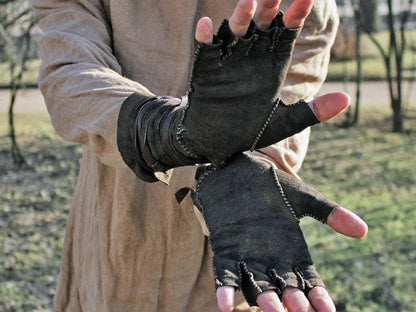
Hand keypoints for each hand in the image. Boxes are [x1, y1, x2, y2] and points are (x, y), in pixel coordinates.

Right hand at [117, 0, 345, 182]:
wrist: (219, 143)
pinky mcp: (206, 70)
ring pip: (235, 32)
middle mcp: (251, 57)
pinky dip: (205, 37)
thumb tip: (346, 99)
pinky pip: (205, 50)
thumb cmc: (251, 131)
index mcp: (272, 65)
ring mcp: (228, 61)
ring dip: (241, 17)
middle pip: (262, 25)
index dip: (297, 15)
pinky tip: (206, 24)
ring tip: (249, 2)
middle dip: (270, 7)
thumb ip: (314, 110)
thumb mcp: (285, 122)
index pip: (287, 33)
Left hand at [191, 152, 366, 311]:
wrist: (238, 171)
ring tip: (272, 311)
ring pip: (258, 286)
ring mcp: (248, 257)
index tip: (327, 310)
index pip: (309, 280)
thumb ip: (330, 214)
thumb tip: (363, 231)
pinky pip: (226, 274)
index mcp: (293, 251)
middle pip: (285, 289)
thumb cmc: (273, 185)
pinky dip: (225, 289)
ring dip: (264, 300)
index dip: (318, 296)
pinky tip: (225, 303)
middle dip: (292, 302)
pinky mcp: (226, 251)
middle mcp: (272, 260)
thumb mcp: (304, 198)